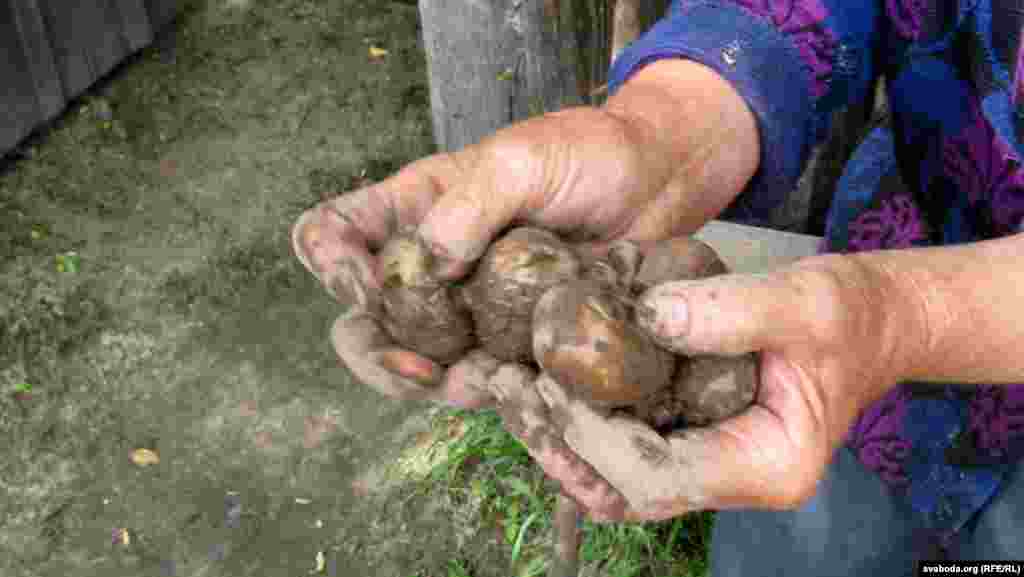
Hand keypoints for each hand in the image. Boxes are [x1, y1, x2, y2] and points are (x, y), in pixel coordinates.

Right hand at [291, 60, 757, 406]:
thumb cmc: (588, 154)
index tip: (368, 284)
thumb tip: (427, 267)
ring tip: (479, 380)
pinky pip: (485, 379)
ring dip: (437, 383)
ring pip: (420, 364)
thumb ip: (466, 208)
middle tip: (413, 370)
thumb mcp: (520, 161)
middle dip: (374, 354)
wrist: (660, 185)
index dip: (330, 264)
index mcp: (414, 209)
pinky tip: (516, 386)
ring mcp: (472, 310)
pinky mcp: (516, 343)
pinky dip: (491, 392)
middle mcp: (432, 265)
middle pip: (363, 321)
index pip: (331, 235)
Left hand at [513, 255, 916, 520]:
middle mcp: (729, 480)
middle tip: (505, 388)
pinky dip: (578, 423)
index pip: (658, 476)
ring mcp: (706, 466)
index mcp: (764, 465)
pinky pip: (621, 449)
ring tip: (508, 384)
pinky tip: (544, 378)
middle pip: (623, 491)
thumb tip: (648, 315)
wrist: (870, 323)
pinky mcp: (688, 440)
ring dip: (557, 437)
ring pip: (613, 479)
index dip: (594, 436)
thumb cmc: (849, 316)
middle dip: (557, 444)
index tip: (549, 382)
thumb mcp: (805, 301)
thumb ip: (732, 311)